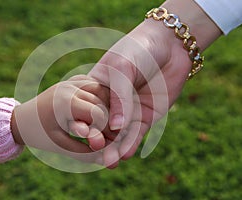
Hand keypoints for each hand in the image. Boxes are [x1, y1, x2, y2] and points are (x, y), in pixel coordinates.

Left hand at [11, 75, 108, 162]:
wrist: (22, 119)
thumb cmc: (41, 136)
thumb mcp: (62, 146)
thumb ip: (86, 152)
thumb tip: (109, 160)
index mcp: (65, 102)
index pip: (99, 115)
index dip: (107, 131)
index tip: (108, 144)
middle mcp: (69, 87)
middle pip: (102, 103)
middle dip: (109, 121)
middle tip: (111, 137)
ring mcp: (71, 81)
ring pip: (102, 91)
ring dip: (108, 108)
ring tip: (105, 125)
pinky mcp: (72, 80)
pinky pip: (94, 85)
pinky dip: (101, 97)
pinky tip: (101, 110)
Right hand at [88, 0, 220, 167]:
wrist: (169, 45)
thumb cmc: (139, 49)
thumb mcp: (123, 68)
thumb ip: (119, 97)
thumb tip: (116, 127)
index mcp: (97, 89)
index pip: (88, 109)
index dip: (84, 123)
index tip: (82, 136)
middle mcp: (110, 103)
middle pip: (102, 125)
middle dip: (100, 141)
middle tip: (97, 157)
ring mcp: (128, 111)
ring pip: (119, 134)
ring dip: (115, 148)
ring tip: (110, 162)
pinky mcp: (145, 117)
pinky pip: (137, 133)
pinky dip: (131, 143)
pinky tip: (126, 153)